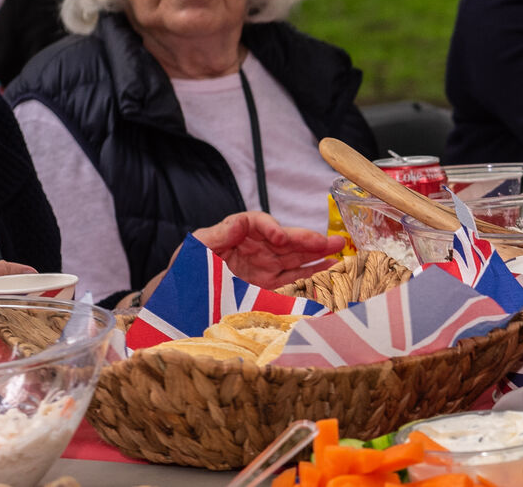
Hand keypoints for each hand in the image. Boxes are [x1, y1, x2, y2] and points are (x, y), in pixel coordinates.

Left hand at [194, 211, 343, 288]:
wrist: (182, 300)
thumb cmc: (186, 270)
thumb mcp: (195, 249)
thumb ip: (216, 235)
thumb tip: (238, 223)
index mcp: (237, 233)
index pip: (258, 223)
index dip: (272, 227)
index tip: (280, 237)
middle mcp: (255, 247)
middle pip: (285, 240)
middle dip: (309, 239)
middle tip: (332, 241)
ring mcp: (264, 267)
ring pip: (295, 258)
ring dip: (318, 255)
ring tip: (340, 251)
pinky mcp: (268, 287)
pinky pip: (293, 279)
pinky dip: (311, 275)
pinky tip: (329, 271)